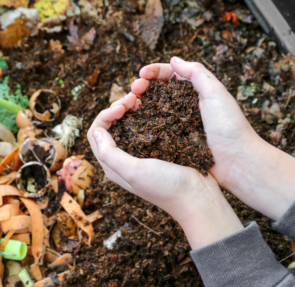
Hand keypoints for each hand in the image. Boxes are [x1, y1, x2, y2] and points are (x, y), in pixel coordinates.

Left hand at [87, 93, 243, 249]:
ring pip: (127, 124)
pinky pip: (145, 126)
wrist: (198, 197)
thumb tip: (96, 131)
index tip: (122, 107)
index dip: (105, 115)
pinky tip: (153, 106)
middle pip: (110, 126)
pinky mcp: (157, 148)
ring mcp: (141, 152)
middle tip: (133, 98)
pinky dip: (145, 114)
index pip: (96, 134)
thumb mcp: (134, 171)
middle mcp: (123, 158)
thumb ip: (110, 154)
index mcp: (113, 165)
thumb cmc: (165, 187)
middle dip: (117, 108)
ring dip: (130, 109)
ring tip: (141, 99)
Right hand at [132, 57, 294, 220]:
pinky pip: (153, 128)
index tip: (141, 74)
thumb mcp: (216, 93)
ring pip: (152, 108)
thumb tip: (174, 59)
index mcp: (194, 91)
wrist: (236, 162)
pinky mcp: (172, 140)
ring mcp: (176, 123)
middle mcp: (183, 105)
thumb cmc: (230, 126)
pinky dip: (142, 122)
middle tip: (133, 89)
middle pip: (157, 90)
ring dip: (139, 103)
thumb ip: (196, 73)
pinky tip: (133, 121)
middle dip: (142, 86)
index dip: (153, 72)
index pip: (169, 75)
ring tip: (129, 104)